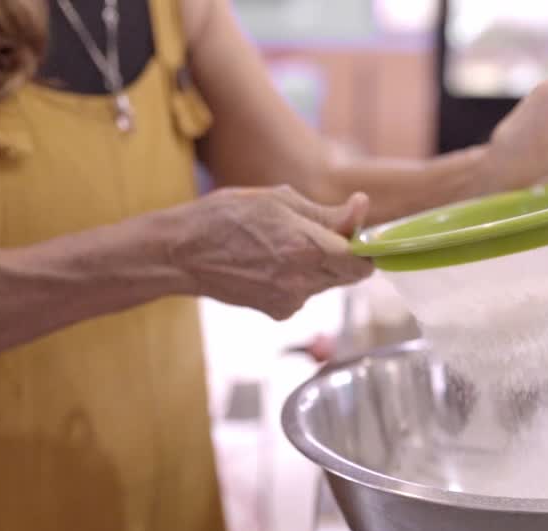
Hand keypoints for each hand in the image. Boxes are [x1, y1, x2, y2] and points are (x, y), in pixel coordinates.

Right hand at [169, 186, 372, 319]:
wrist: (182, 254)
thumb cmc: (225, 217)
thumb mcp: (279, 200)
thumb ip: (327, 212)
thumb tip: (361, 207)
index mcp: (307, 248)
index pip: (363, 261)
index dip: (365, 246)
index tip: (356, 233)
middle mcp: (303, 281)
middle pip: (349, 275)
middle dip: (344, 255)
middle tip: (317, 233)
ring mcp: (290, 301)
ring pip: (326, 284)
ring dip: (319, 266)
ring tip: (283, 245)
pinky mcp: (278, 312)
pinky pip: (304, 295)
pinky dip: (298, 280)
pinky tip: (270, 264)